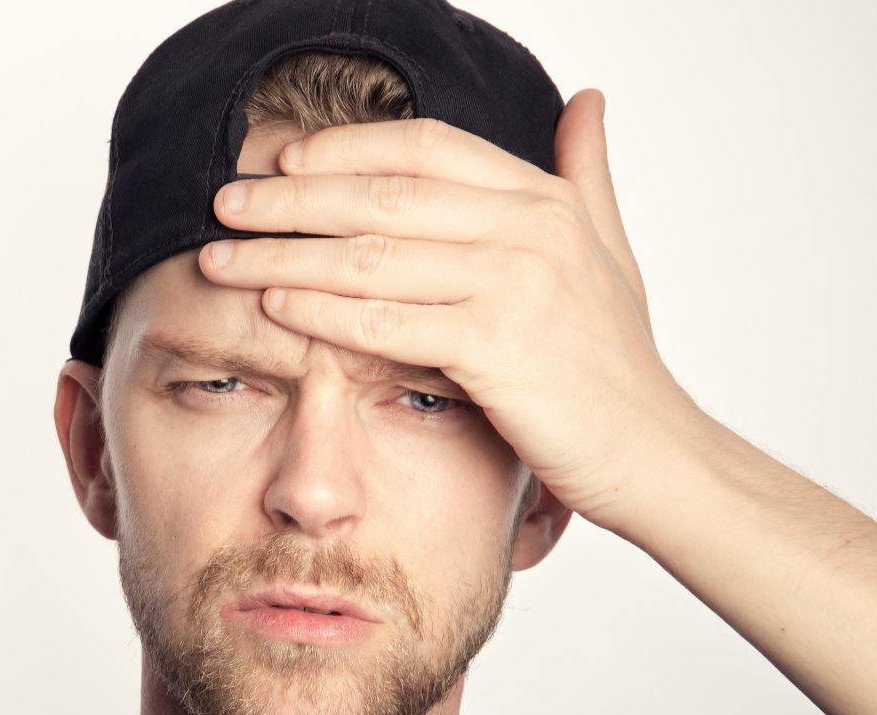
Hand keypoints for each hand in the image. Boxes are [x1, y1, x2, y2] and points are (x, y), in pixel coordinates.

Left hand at [198, 90, 710, 534]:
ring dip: (283, 254)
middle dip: (290, 198)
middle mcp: (530, 229)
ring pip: (369, 256)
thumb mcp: (610, 252)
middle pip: (381, 194)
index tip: (282, 160)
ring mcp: (514, 286)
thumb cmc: (617, 364)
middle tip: (224, 202)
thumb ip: (586, 175)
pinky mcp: (496, 349)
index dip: (345, 148)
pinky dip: (320, 311)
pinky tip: (272, 307)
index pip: (424, 147)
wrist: (655, 453)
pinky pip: (385, 321)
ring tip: (221, 258)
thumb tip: (586, 99)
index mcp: (545, 198)